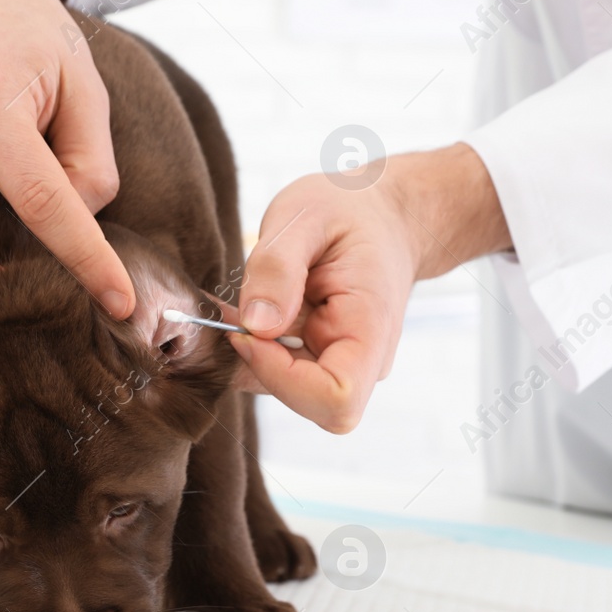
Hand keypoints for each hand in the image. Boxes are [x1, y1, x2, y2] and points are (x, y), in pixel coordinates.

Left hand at [230, 144, 509, 432]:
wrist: (384, 213)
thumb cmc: (351, 209)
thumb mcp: (306, 216)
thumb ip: (278, 268)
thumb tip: (256, 326)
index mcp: (370, 330)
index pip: (335, 398)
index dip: (281, 377)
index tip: (249, 331)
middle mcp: (362, 360)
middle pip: (305, 402)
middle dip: (256, 364)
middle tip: (227, 311)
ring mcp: (341, 364)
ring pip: (282, 389)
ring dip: (249, 354)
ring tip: (237, 302)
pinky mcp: (318, 359)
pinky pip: (277, 372)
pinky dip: (251, 347)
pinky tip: (247, 309)